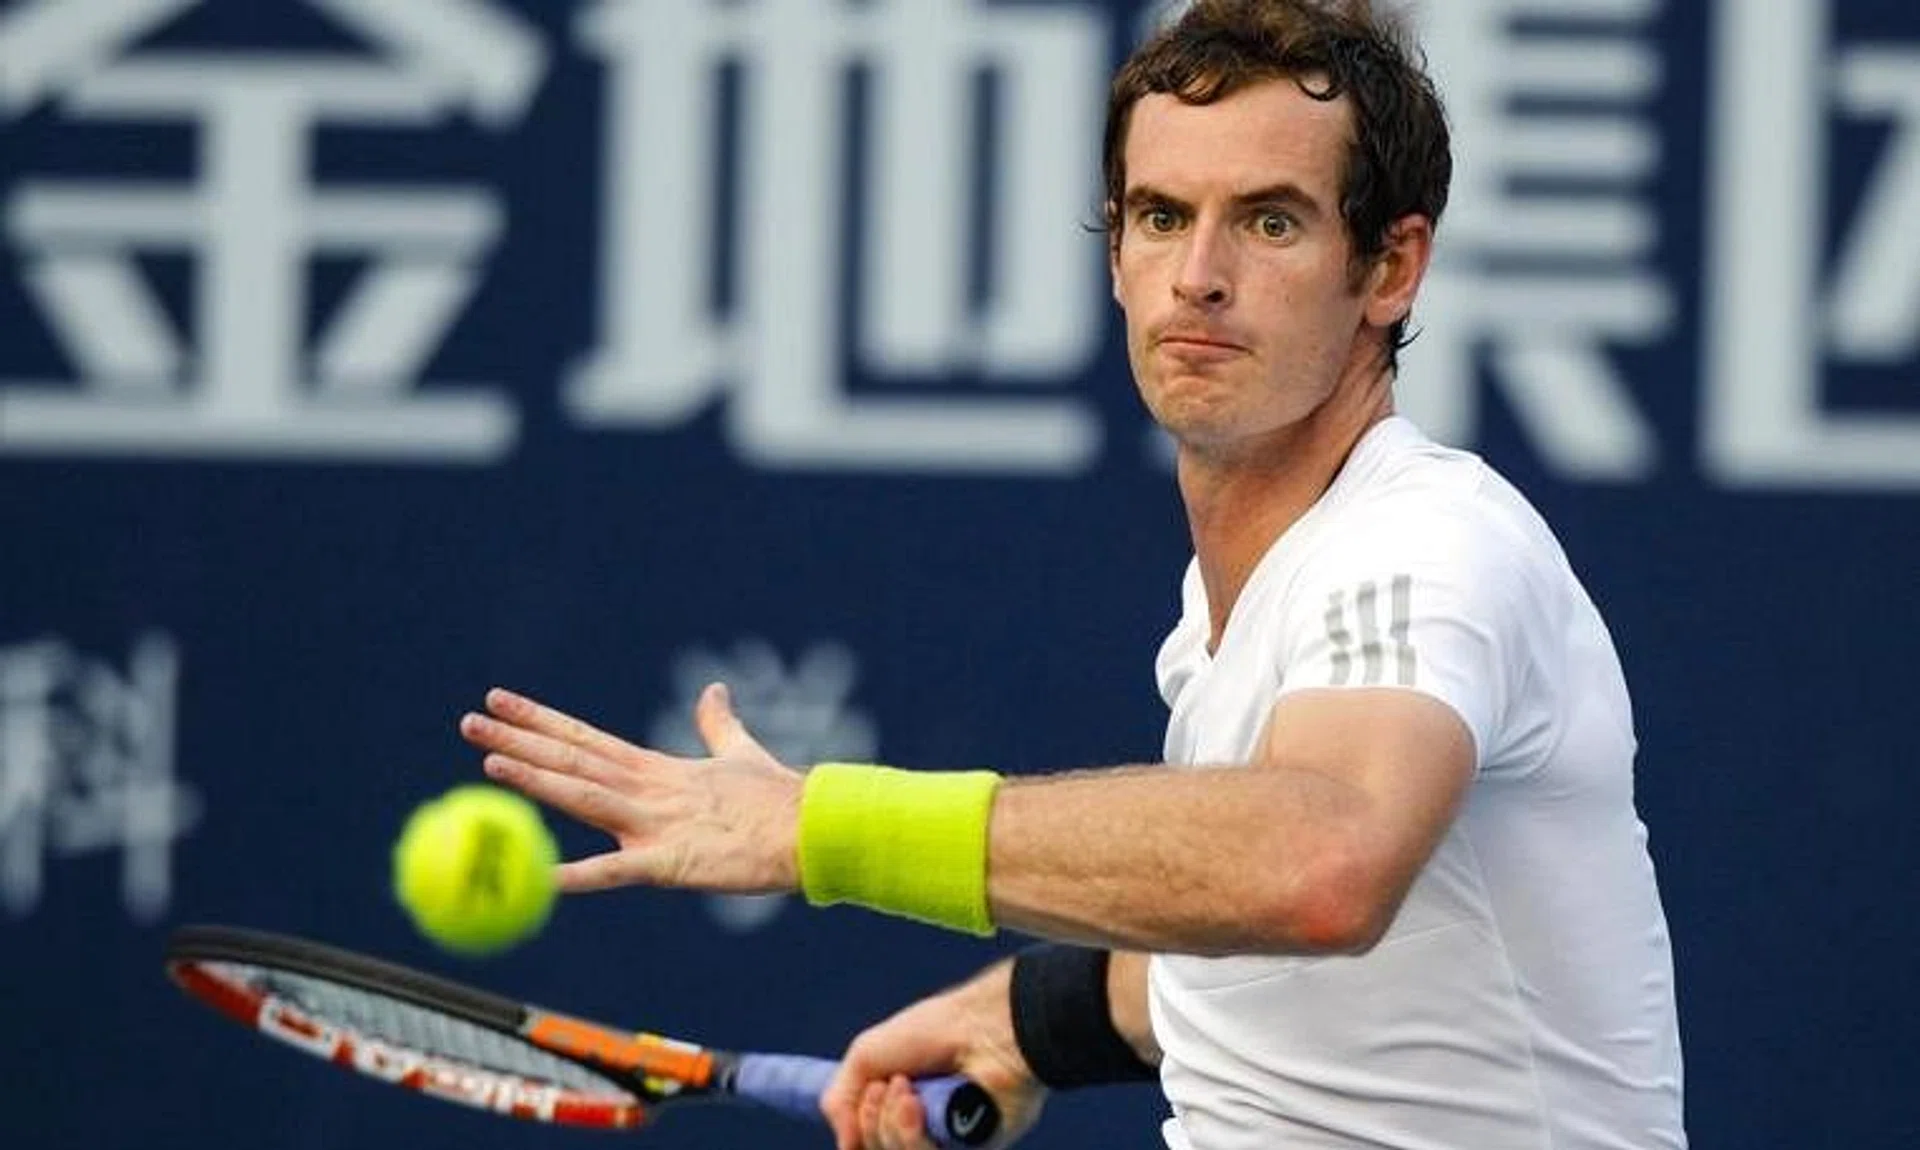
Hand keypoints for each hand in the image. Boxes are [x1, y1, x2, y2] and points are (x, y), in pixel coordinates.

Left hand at [458, 683, 802, 893]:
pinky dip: (582, 875)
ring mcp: (656, 823)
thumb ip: (717, 726)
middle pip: (571, 761)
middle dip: (518, 740)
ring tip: (492, 762)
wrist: (810, 829)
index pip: (584, 738)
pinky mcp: (671, 863)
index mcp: (655, 769)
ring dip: (537, 780)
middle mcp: (646, 789)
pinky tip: (544, 878)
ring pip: (584, 798)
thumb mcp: (739, 756)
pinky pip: (619, 872)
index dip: (538, 719)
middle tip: (469, 720)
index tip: (499, 699)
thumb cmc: (777, 799)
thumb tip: (713, 690)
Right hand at [823, 960, 1046, 1149]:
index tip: (868, 1092)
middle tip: (885, 1086)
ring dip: (889, 1128)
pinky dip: (912, 1137)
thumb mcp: (865, 1057)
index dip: (859, 1129)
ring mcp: (945, 1145)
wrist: (978, 1027)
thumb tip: (847, 1147)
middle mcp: (922, 1131)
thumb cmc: (929, 1033)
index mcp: (900, 1109)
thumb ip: (839, 1103)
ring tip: (905, 1090)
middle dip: (871, 1123)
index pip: (868, 1142)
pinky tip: (917, 1105)